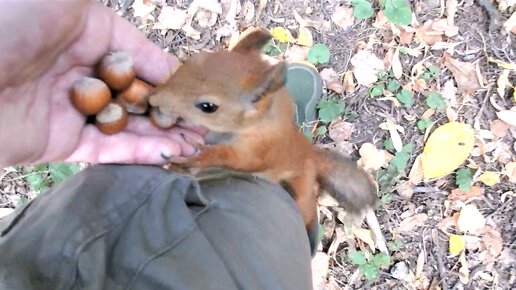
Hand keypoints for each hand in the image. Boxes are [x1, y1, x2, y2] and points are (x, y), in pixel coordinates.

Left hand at [0, 1, 203, 167]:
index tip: (200, 92)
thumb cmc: (8, 25)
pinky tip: (170, 153)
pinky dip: (141, 153)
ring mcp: (74, 109)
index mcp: (88, 33)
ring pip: (129, 124)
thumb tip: (152, 44)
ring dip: (164, 134)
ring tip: (197, 143)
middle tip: (205, 124)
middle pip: (139, 93)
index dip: (172, 75)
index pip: (142, 57)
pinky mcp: (62, 142)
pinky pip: (110, 149)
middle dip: (173, 109)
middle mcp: (84, 70)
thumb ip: (114, 21)